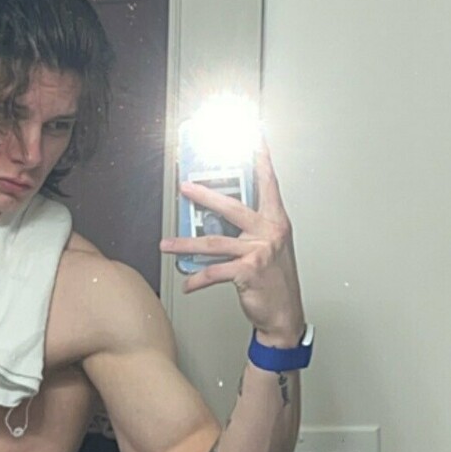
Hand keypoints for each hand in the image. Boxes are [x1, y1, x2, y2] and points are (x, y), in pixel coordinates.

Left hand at [159, 132, 305, 345]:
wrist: (285, 314)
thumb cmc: (275, 280)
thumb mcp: (269, 248)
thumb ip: (248, 230)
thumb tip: (215, 219)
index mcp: (276, 222)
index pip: (268, 183)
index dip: (262, 159)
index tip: (255, 137)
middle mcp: (269, 233)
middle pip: (231, 207)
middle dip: (204, 196)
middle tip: (184, 187)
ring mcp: (259, 252)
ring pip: (214, 242)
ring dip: (185, 244)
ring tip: (166, 245)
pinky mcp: (248, 272)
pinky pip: (214, 272)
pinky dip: (196, 279)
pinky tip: (187, 283)